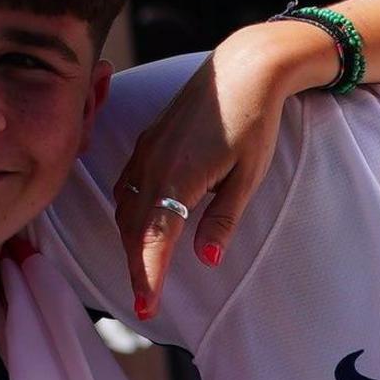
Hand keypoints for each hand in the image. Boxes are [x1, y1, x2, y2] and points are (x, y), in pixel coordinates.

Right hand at [112, 17, 332, 319]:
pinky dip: (129, 214)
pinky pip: (126, 187)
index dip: (148, 277)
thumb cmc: (253, 123)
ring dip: (131, 244)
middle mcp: (152, 165)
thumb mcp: (248, 177)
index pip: (155, 241)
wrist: (242, 69)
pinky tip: (138, 227)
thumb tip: (204, 258)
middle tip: (143, 306)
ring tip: (142, 274)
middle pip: (134, 230)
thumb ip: (223, 218)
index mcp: (178, 178)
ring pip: (126, 209)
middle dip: (137, 269)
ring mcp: (146, 151)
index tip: (145, 309)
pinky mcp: (147, 142)